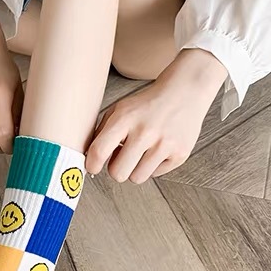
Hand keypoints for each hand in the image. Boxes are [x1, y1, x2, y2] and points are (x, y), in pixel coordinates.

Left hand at [86, 49, 226, 182]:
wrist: (183, 92)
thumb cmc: (146, 104)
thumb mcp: (119, 110)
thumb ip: (101, 133)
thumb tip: (88, 159)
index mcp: (124, 119)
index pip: (99, 151)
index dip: (92, 164)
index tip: (92, 167)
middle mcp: (145, 132)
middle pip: (118, 173)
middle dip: (116, 169)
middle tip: (121, 158)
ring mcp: (164, 144)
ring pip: (136, 178)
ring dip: (134, 170)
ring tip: (139, 154)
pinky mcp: (180, 154)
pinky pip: (156, 175)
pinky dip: (153, 166)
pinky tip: (156, 150)